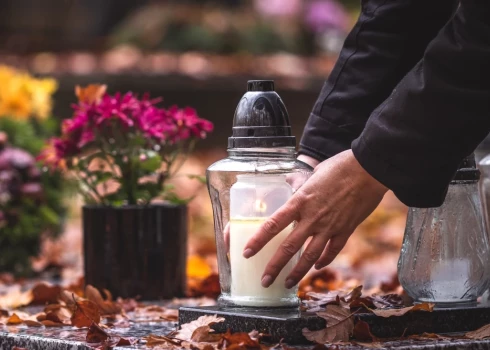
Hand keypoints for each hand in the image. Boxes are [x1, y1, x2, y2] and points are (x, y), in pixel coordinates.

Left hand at [243, 150, 387, 288]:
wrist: (369, 170)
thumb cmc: (340, 167)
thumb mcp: (313, 173)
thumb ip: (300, 183)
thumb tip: (290, 182)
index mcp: (300, 201)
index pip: (273, 225)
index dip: (258, 241)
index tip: (247, 252)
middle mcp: (312, 218)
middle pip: (289, 248)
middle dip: (274, 267)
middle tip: (265, 281)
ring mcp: (330, 226)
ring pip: (310, 256)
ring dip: (298, 272)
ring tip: (288, 283)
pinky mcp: (346, 230)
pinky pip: (333, 251)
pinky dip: (324, 261)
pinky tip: (316, 267)